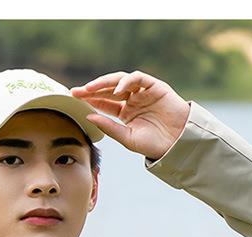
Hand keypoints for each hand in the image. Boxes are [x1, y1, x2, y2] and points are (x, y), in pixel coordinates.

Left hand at [70, 70, 189, 160]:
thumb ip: (109, 127)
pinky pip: (138, 79)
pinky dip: (127, 82)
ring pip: (121, 81)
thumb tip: (88, 116)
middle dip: (92, 89)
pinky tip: (116, 90)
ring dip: (105, 83)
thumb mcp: (127, 137)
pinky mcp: (155, 86)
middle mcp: (132, 99)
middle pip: (109, 89)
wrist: (177, 144)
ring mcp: (143, 92)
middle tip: (77, 91)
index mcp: (125, 112)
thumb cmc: (154, 144)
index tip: (74, 99)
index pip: (104, 102)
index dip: (90, 100)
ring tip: (91, 89)